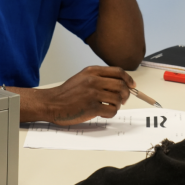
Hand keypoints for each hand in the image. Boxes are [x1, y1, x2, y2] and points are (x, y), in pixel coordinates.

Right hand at [20, 66, 134, 124]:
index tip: (132, 85)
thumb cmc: (67, 93)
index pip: (118, 72)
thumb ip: (98, 77)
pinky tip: (105, 112)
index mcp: (92, 71)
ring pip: (118, 99)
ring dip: (118, 105)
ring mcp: (93, 94)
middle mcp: (93, 80)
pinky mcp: (91, 107)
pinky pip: (111, 110)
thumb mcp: (82, 77)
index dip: (128, 79)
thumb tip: (119, 82)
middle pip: (121, 85)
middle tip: (123, 99)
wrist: (52, 103)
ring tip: (110, 106)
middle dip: (126, 94)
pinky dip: (111, 113)